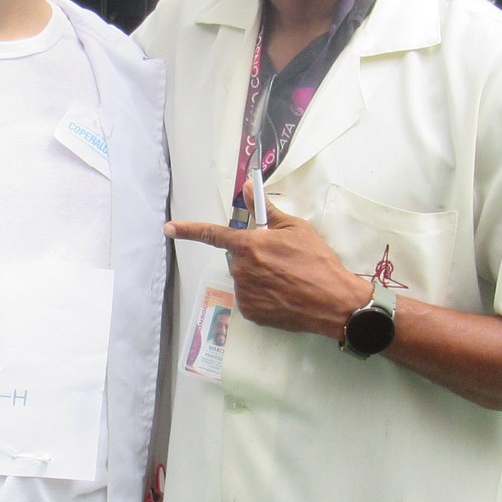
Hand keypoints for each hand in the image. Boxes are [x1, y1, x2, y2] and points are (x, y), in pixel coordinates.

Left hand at [165, 207, 369, 339]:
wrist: (333, 301)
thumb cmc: (317, 262)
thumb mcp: (296, 229)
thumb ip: (267, 211)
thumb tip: (249, 188)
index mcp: (250, 246)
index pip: (213, 234)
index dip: (189, 230)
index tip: (169, 228)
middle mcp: (241, 270)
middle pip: (238, 258)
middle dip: (253, 256)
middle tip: (281, 259)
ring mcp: (244, 294)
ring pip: (244, 278)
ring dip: (259, 276)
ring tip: (287, 279)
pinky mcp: (251, 313)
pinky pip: (250, 298)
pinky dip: (263, 295)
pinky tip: (284, 294)